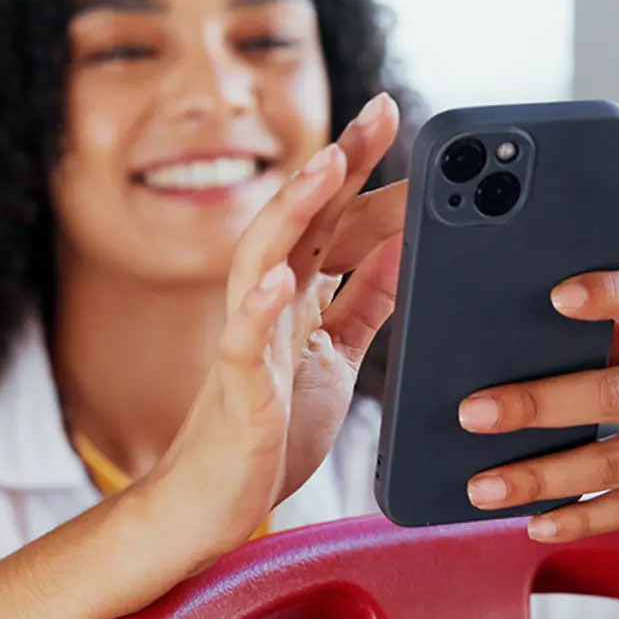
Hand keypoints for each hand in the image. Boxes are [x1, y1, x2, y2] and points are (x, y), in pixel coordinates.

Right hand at [143, 94, 405, 567]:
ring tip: (326, 167)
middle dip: (336, 164)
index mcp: (295, 299)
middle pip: (301, 221)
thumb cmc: (269, 432)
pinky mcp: (239, 394)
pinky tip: (280, 279)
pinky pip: (243, 344)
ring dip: (293, 212)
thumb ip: (365, 303)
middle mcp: (267, 307)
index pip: (331, 219)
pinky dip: (258, 309)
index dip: (360, 169)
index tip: (391, 115)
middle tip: (378, 111)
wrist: (212, 506)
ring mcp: (249, 345)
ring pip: (261, 261)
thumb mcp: (335, 357)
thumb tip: (407, 249)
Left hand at [458, 270, 618, 542]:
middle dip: (540, 404)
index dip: (608, 294)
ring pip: (615, 462)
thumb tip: (518, 345)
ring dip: (541, 477)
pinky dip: (581, 519)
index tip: (555, 297)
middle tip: (473, 414)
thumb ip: (615, 339)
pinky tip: (536, 523)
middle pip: (618, 393)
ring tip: (483, 486)